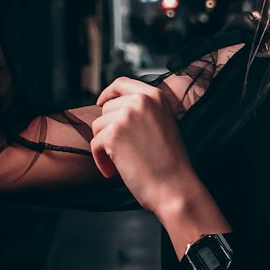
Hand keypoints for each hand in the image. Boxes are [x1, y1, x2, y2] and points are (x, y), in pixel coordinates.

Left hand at [91, 78, 195, 215]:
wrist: (174, 186)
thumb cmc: (169, 162)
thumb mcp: (162, 123)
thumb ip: (142, 111)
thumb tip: (111, 107)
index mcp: (155, 96)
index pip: (121, 83)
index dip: (108, 93)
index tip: (101, 103)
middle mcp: (141, 100)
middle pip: (106, 108)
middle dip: (108, 130)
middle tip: (122, 151)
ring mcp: (126, 115)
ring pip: (98, 126)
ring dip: (105, 146)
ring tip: (122, 162)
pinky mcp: (113, 133)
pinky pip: (95, 144)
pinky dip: (101, 161)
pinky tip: (115, 171)